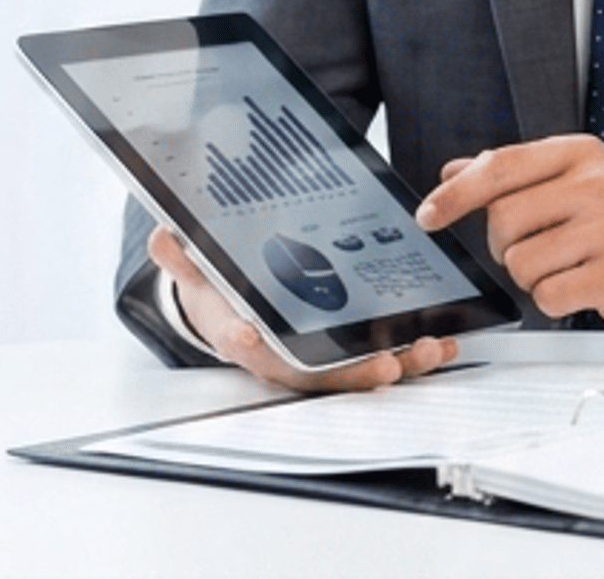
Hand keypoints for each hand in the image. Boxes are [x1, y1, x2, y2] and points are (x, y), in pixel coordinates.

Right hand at [148, 227, 459, 396]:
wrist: (231, 309)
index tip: (268, 339)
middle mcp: (283, 357)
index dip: (255, 343)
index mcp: (244, 335)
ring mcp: (315, 359)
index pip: (247, 342)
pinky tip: (441, 345)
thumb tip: (162, 233)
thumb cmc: (219, 293)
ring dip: (396, 364)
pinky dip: (410, 355)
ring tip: (429, 352)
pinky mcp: (341, 353)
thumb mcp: (198, 273)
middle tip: (387, 364)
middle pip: (318, 371)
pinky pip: (376, 358)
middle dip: (355, 370)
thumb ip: (183, 256)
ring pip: (356, 371)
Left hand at [416, 138, 603, 340]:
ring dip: (532, 277)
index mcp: (579, 154)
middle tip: (539, 247)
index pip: (501, 166)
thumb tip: (452, 172)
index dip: (457, 193)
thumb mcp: (569, 185)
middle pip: (503, 221)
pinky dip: (553, 300)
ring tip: (567, 266)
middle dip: (506, 246)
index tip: (427, 216)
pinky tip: (581, 287)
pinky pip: (547, 296)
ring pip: (521, 263)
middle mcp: (595, 183)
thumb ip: (511, 177)